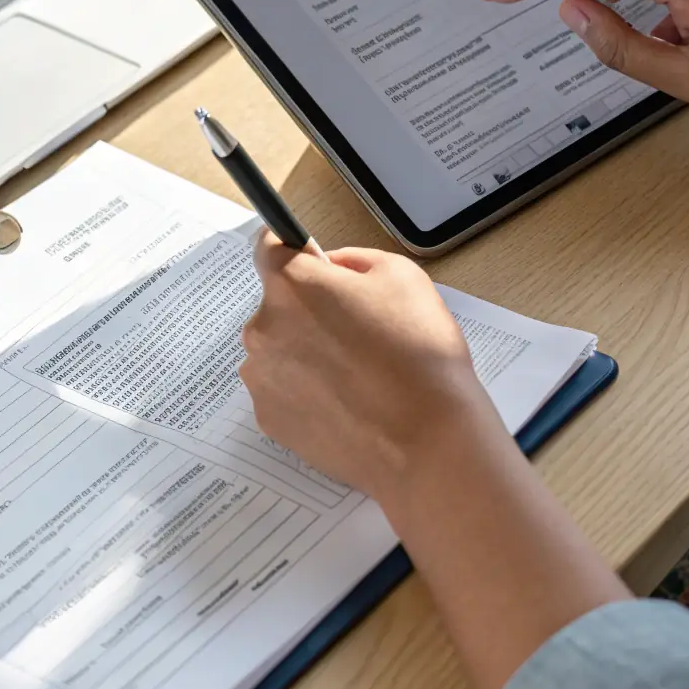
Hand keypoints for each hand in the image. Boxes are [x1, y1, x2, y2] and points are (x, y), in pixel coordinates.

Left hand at [240, 234, 504, 502]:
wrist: (426, 440)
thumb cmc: (419, 355)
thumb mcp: (402, 276)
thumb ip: (355, 259)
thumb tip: (333, 267)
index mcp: (292, 285)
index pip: (269, 247)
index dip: (295, 252)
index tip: (314, 264)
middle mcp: (262, 329)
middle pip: (279, 305)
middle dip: (310, 310)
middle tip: (358, 330)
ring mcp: (262, 380)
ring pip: (280, 350)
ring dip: (307, 353)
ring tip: (358, 374)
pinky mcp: (271, 421)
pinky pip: (284, 392)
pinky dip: (308, 392)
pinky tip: (349, 402)